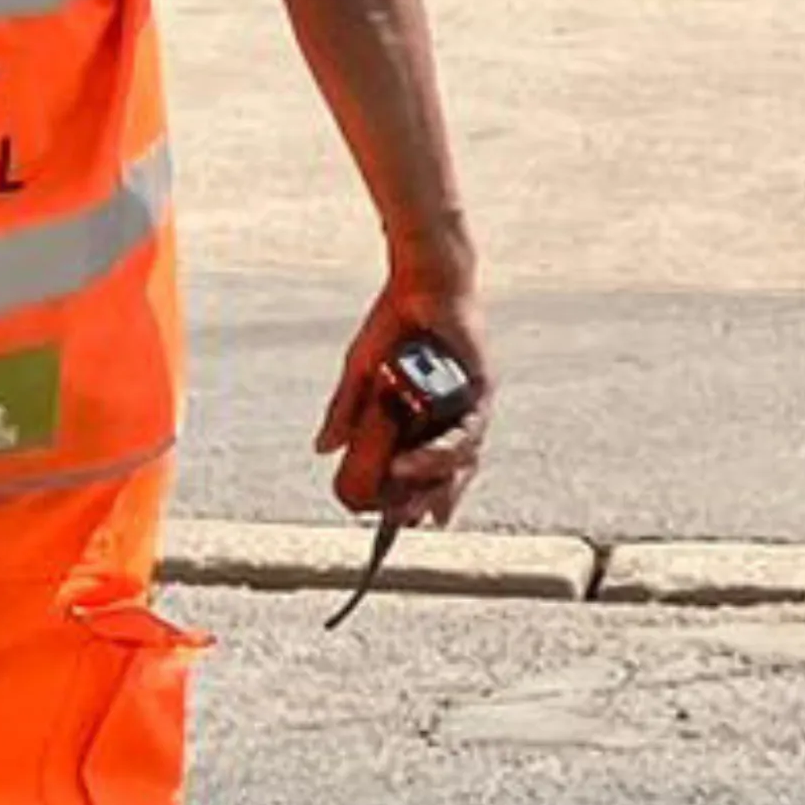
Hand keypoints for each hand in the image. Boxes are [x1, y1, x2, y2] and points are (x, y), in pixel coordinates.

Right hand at [321, 284, 489, 529]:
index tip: (396, 524)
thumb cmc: (394, 323)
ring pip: (463, 459)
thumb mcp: (362, 372)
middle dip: (428, 502)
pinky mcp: (481, 387)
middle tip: (401, 524)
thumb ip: (346, 410)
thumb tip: (323, 449)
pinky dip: (439, 452)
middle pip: (452, 472)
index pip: (431, 467)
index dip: (418, 496)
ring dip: (431, 484)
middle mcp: (456, 412)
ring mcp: (471, 402)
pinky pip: (468, 430)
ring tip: (403, 504)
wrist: (419, 280)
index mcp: (431, 414)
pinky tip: (410, 463)